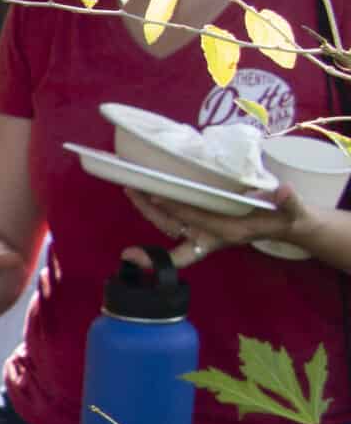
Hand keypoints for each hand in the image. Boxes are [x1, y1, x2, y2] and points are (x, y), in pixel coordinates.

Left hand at [127, 186, 304, 264]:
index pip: (196, 221)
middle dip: (149, 210)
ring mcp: (201, 230)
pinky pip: (173, 220)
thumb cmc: (286, 217)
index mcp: (227, 233)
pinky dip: (158, 209)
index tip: (158, 198)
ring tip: (131, 188)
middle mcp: (208, 235)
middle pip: (171, 226)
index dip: (177, 211)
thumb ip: (289, 202)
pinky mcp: (200, 223)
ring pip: (167, 223)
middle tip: (130, 189)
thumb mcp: (293, 211)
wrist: (285, 226)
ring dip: (148, 208)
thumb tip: (283, 190)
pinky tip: (146, 192)